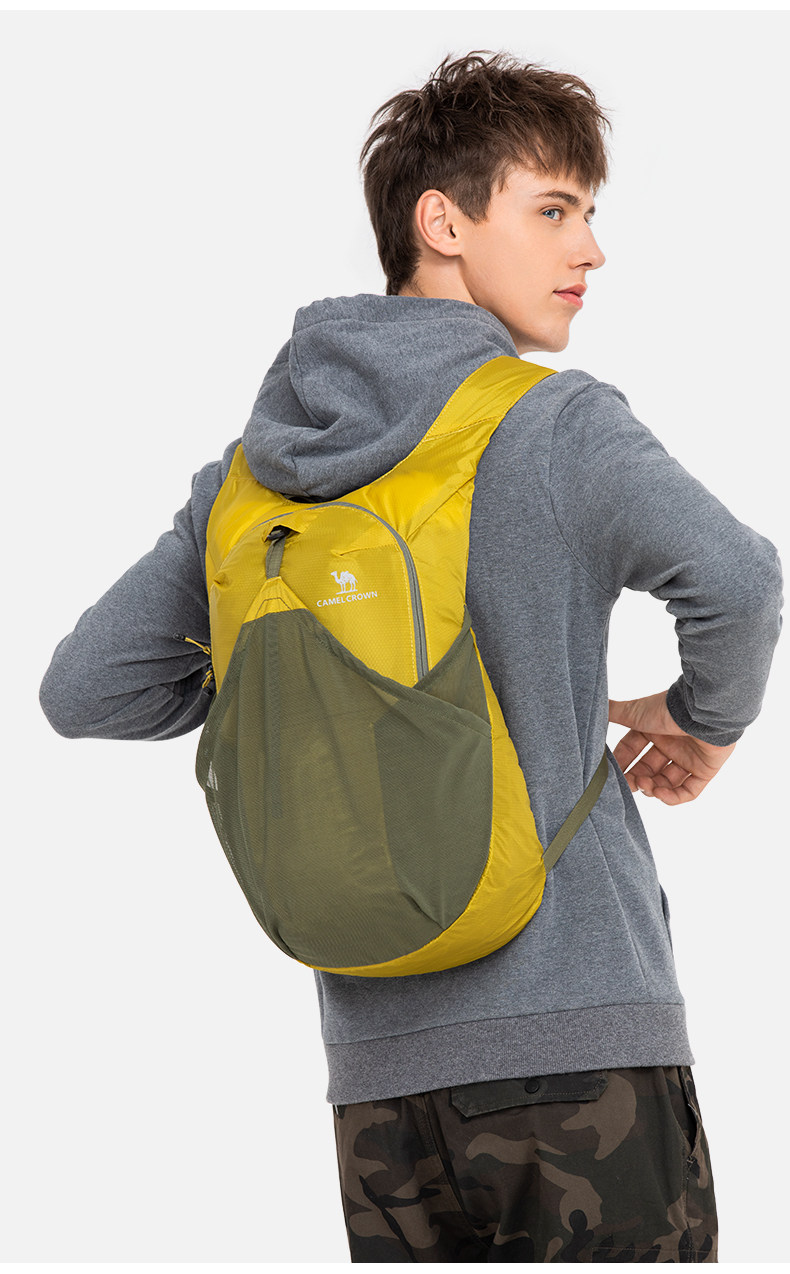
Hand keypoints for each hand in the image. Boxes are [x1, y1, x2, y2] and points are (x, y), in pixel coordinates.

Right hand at [608, 691, 736, 804]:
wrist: (703, 713)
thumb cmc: (667, 710)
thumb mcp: (634, 712)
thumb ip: (614, 712)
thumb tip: (593, 705)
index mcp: (653, 730)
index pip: (632, 751)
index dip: (622, 763)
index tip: (610, 774)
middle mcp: (670, 744)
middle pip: (648, 769)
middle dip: (636, 778)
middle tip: (630, 784)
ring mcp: (689, 758)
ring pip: (666, 782)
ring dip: (653, 788)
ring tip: (647, 786)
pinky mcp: (705, 770)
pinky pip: (688, 791)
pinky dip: (673, 797)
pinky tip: (660, 793)